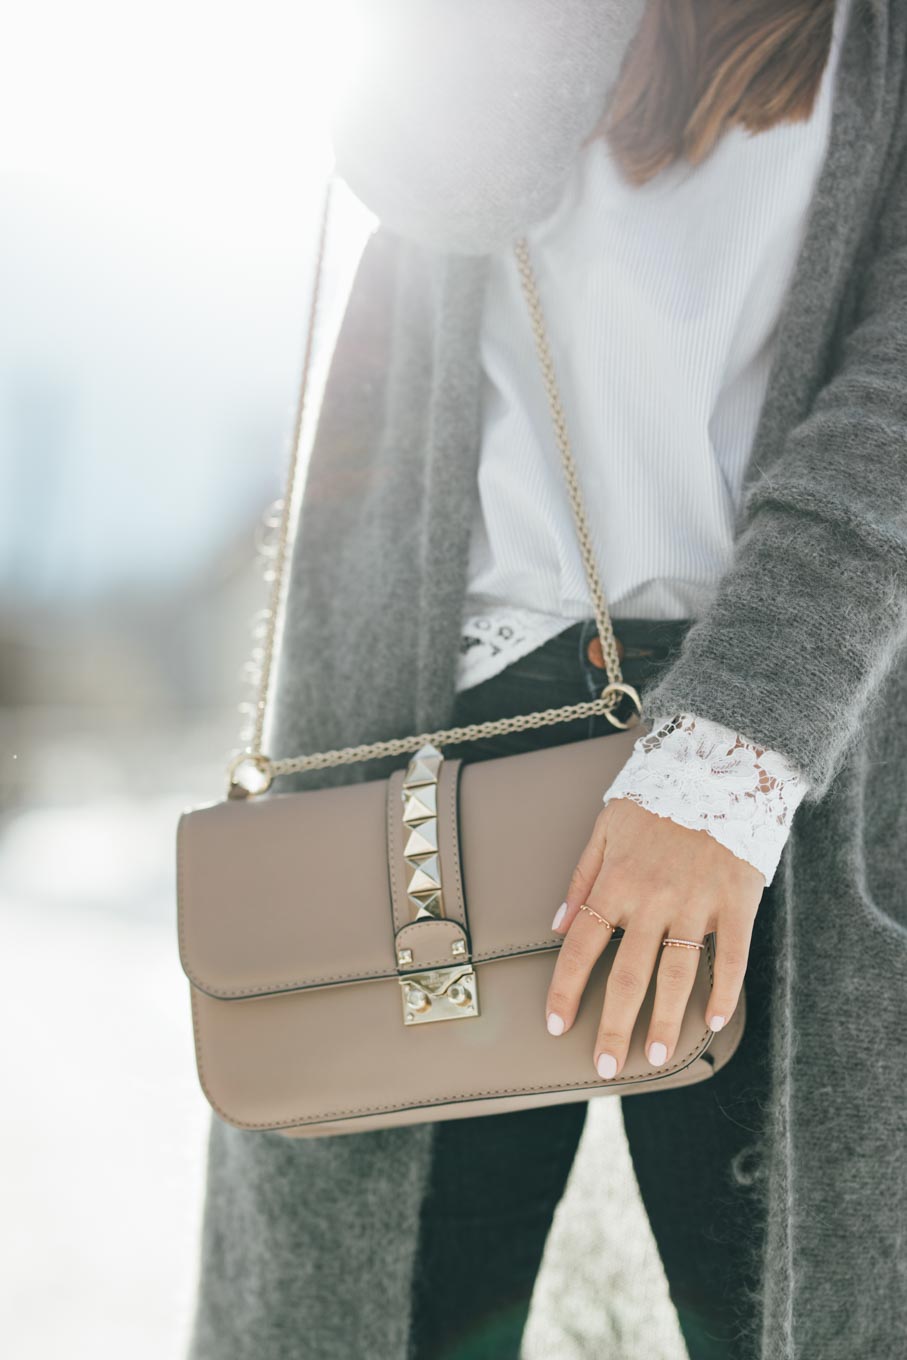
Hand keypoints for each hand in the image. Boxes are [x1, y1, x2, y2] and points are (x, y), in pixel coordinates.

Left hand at [544, 797, 764, 1078]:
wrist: (719, 766)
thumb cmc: (658, 796)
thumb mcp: (605, 826)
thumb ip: (581, 876)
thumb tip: (555, 923)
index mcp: (616, 882)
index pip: (581, 946)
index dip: (566, 990)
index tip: (556, 1025)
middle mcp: (652, 899)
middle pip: (627, 974)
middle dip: (614, 1026)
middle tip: (606, 1067)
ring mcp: (696, 903)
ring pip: (676, 974)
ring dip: (663, 1020)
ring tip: (653, 1057)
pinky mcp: (736, 902)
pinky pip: (730, 956)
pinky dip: (723, 991)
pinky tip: (713, 1022)